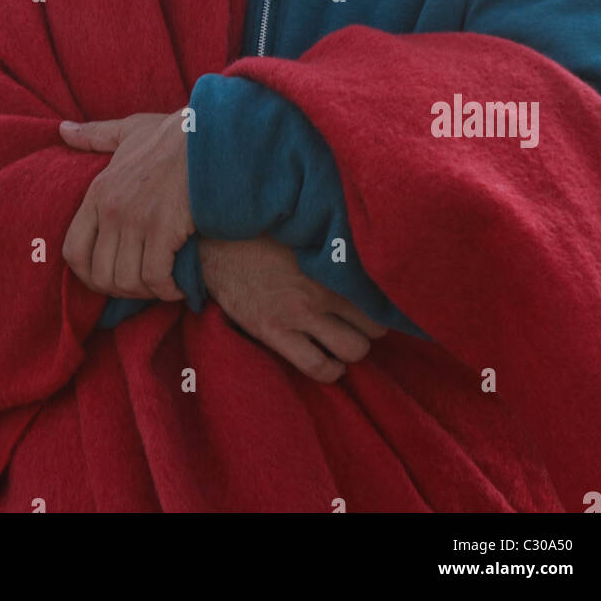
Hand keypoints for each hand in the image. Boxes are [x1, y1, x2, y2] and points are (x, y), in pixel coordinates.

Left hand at [59, 111, 192, 301]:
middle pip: (100, 274)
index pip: (73, 251)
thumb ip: (94, 136)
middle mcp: (111, 208)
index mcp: (98, 191)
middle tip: (142, 286)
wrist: (211, 133)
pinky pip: (155, 277)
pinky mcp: (164, 227)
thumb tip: (62, 130)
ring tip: (162, 286)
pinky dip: (168, 289)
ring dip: (146, 292)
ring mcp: (136, 218)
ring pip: (127, 281)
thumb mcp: (128, 130)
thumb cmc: (173, 135)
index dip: (88, 275)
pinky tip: (179, 285)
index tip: (110, 277)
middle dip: (121, 290)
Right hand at [198, 233, 386, 382]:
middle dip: (371, 328)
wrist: (215, 242)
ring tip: (345, 342)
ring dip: (353, 350)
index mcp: (331, 260)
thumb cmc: (261, 230)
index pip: (379, 292)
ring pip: (354, 350)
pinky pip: (317, 367)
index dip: (384, 302)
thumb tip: (366, 245)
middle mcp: (321, 289)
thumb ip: (333, 242)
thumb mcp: (303, 229)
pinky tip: (329, 363)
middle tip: (360, 324)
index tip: (381, 303)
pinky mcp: (275, 332)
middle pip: (374, 327)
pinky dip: (330, 371)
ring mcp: (298, 314)